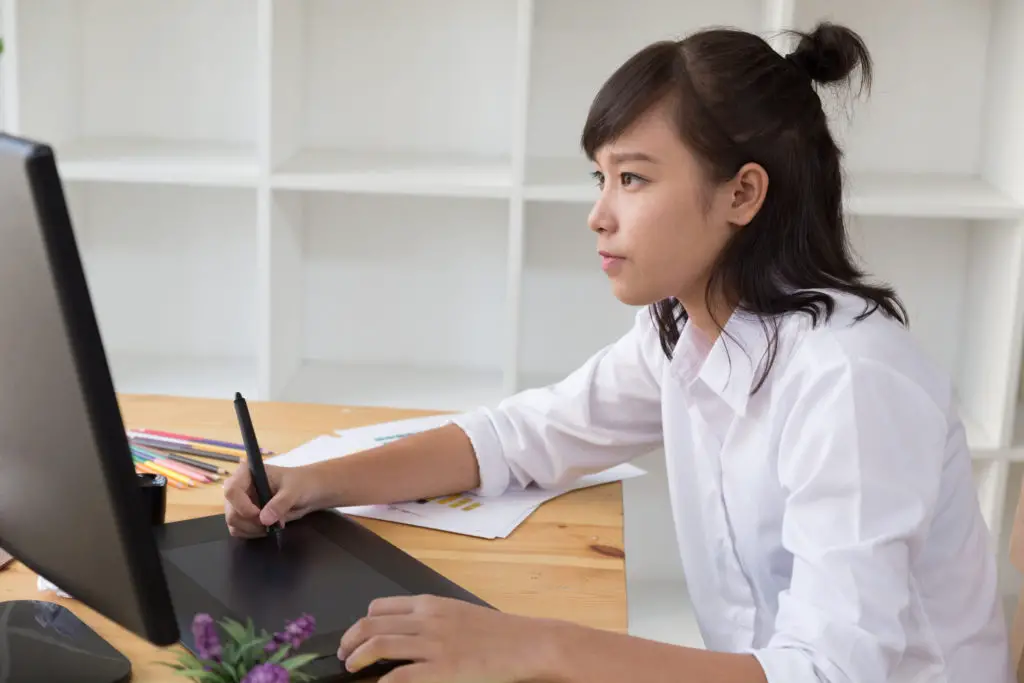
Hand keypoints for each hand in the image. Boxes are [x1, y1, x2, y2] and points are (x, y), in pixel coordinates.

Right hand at [222, 463, 321, 537]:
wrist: (309, 491)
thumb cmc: (301, 483)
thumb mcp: (294, 490)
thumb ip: (280, 503)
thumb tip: (264, 520)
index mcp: (247, 473)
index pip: (232, 491)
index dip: (242, 506)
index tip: (259, 515)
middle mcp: (239, 488)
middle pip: (231, 512)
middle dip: (251, 522)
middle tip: (272, 523)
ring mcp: (240, 503)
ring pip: (234, 524)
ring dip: (253, 529)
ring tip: (273, 524)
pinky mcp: (244, 516)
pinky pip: (239, 530)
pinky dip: (253, 533)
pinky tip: (268, 528)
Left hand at [338, 595, 568, 682]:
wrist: (525, 644)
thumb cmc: (497, 633)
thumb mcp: (458, 615)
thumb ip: (431, 620)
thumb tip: (404, 633)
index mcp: (431, 604)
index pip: (380, 606)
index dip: (361, 622)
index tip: (355, 636)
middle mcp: (427, 620)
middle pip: (371, 624)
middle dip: (349, 640)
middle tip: (344, 655)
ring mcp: (433, 645)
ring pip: (378, 645)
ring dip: (357, 658)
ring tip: (351, 668)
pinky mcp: (442, 670)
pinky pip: (400, 675)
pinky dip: (382, 682)